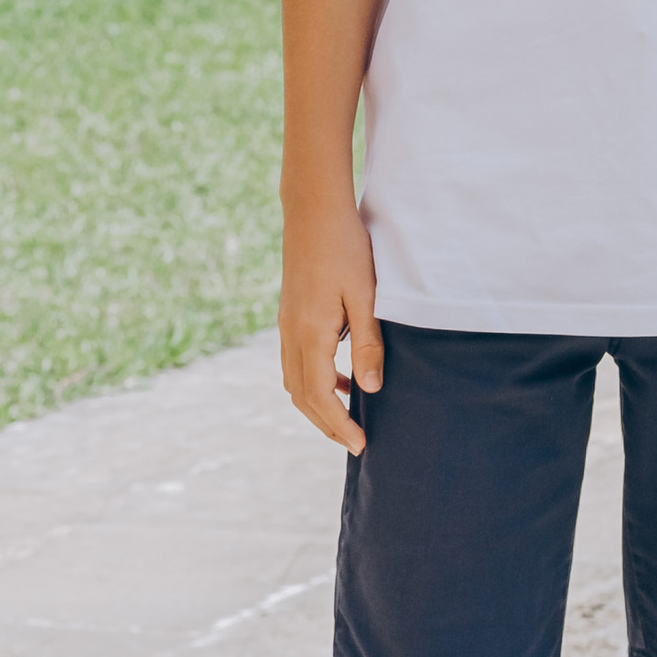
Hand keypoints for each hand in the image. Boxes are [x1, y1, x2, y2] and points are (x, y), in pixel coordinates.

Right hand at [281, 193, 380, 452]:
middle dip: (326, 424)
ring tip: (348, 419)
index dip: (339, 426)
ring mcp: (286, 325)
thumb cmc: (345, 248)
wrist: (314, 210)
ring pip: (294, 381)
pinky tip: (342, 378)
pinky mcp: (290, 315)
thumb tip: (369, 390)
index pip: (320, 396)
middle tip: (355, 443)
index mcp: (310, 333)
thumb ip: (367, 344)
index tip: (361, 445)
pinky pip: (296, 362)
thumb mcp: (365, 296)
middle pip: (301, 396)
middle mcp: (291, 334)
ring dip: (318, 405)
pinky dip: (315, 381)